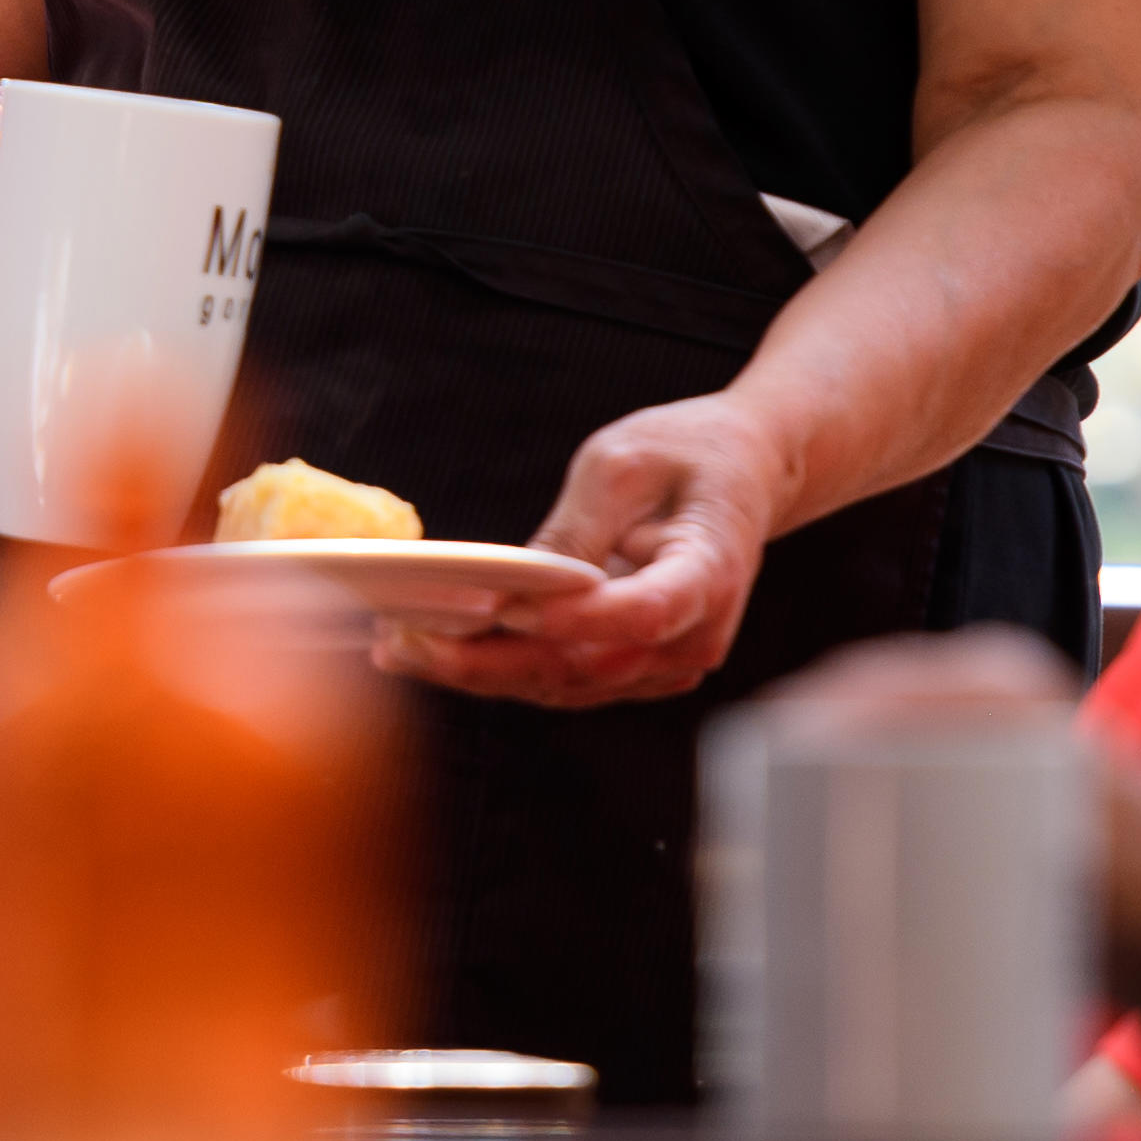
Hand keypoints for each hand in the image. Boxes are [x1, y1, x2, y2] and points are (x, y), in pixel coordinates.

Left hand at [387, 393, 794, 710]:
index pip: (644, 611)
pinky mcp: (635, 669)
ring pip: (563, 686)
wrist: (745, 476)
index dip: (574, 618)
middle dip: (487, 661)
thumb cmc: (690, 454)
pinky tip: (437, 653)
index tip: (504, 607)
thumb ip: (575, 526)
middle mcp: (693, 635)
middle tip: (403, 644)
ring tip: (395, 650)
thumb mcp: (625, 460)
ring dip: (478, 674)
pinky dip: (500, 671)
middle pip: (585, 666)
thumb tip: (516, 581)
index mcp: (709, 570)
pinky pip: (563, 681)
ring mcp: (666, 663)